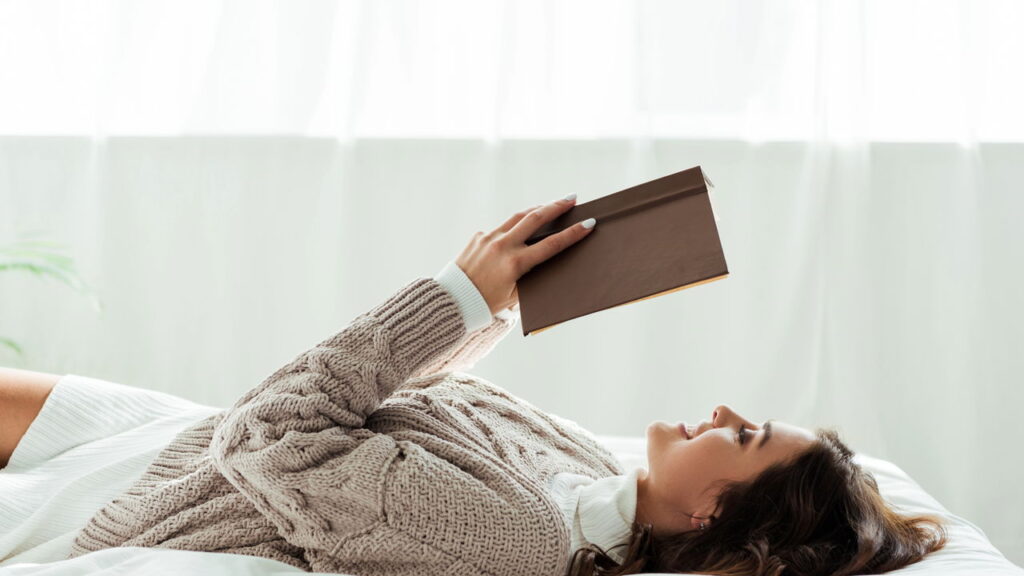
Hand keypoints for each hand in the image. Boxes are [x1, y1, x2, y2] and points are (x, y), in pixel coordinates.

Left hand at [455, 195, 596, 315]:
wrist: (452, 300)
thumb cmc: (486, 303)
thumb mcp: (514, 296)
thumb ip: (530, 277)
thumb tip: (545, 260)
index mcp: (515, 264)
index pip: (551, 245)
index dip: (572, 234)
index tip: (588, 223)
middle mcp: (502, 246)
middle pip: (536, 218)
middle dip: (556, 206)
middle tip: (572, 199)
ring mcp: (489, 238)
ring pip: (518, 217)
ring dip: (537, 209)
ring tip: (551, 205)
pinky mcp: (478, 236)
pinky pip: (501, 228)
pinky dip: (513, 228)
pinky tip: (521, 228)